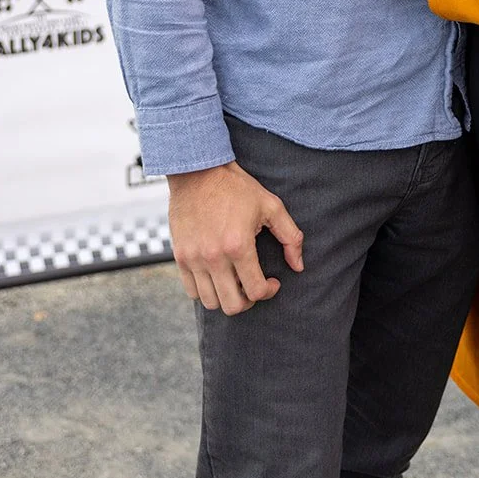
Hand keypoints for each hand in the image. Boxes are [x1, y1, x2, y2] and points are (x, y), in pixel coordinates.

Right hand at [167, 160, 303, 315]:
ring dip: (227, 297)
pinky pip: (192, 291)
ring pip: (211, 302)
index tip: (273, 282)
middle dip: (249, 301)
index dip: (269, 292)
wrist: (198, 172)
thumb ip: (290, 237)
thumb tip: (298, 266)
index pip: (256, 291)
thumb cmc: (237, 187)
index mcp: (238, 245)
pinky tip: (218, 275)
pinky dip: (207, 290)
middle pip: (232, 305)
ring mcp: (193, 259)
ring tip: (236, 280)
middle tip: (254, 286)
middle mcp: (213, 257)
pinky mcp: (179, 257)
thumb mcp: (271, 205)